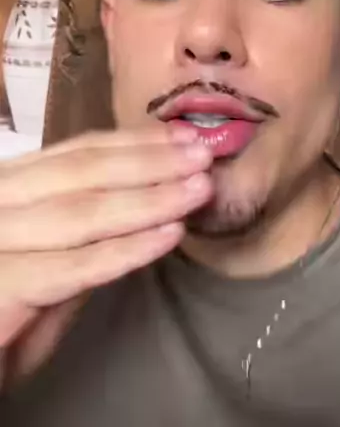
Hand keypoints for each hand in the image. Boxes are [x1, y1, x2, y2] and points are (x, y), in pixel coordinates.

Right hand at [0, 127, 212, 385]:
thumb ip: (84, 240)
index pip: (75, 154)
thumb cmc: (0, 320)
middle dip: (148, 162)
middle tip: (203, 154)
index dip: (133, 143)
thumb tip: (146, 205)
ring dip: (147, 197)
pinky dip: (124, 249)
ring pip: (80, 211)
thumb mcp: (46, 273)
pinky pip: (72, 266)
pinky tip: (167, 235)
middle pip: (81, 172)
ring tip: (197, 189)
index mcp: (7, 190)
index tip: (184, 137)